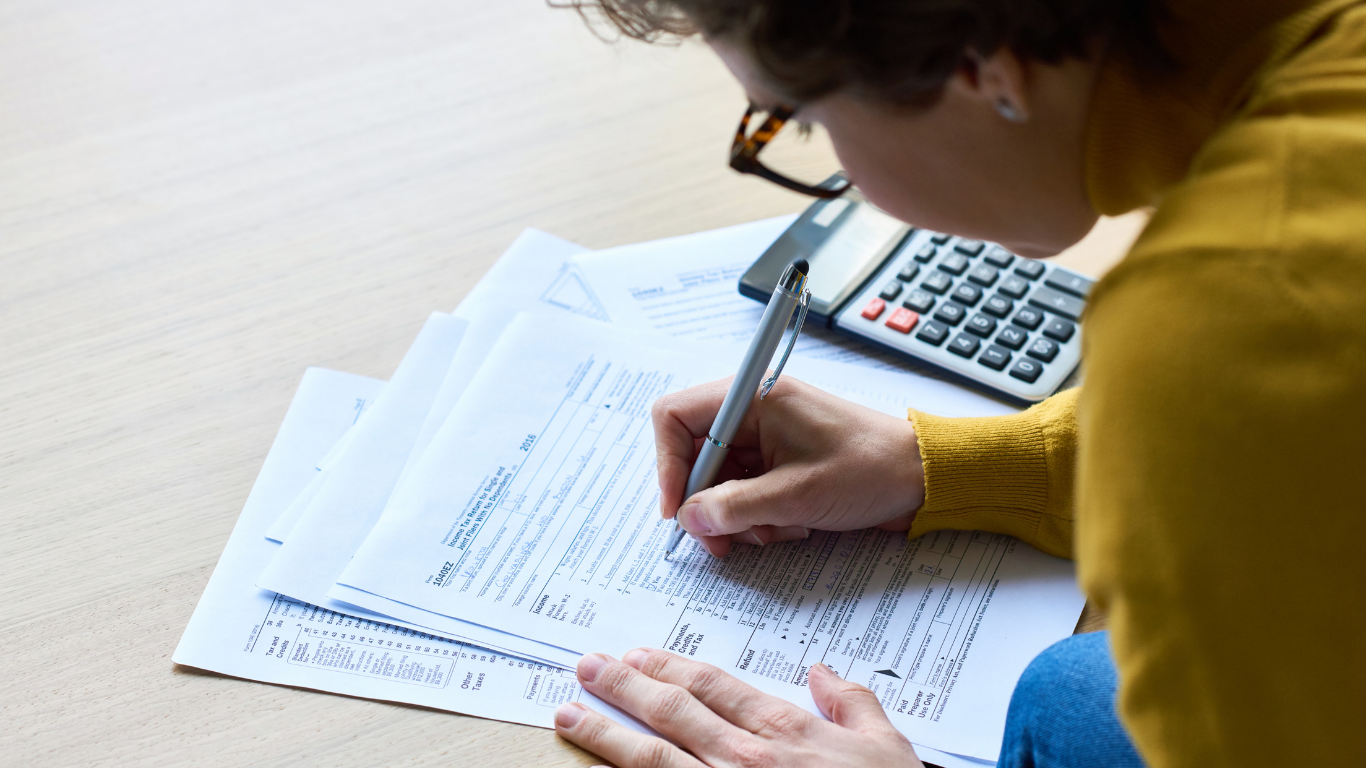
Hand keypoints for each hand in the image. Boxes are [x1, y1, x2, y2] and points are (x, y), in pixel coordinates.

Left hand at [555, 649, 923, 767]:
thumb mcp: (888, 750)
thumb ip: (853, 703)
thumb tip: (825, 672)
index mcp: (784, 731)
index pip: (713, 686)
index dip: (669, 667)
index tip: (638, 655)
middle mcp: (745, 760)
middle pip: (672, 711)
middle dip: (623, 686)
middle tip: (586, 666)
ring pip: (652, 756)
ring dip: (606, 731)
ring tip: (569, 711)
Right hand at [652, 375, 924, 556]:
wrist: (923, 477)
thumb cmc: (869, 469)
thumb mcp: (795, 496)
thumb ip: (734, 507)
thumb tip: (689, 519)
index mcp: (753, 398)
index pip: (675, 417)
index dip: (667, 464)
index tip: (679, 510)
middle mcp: (754, 410)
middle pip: (695, 456)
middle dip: (708, 503)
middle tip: (723, 542)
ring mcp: (768, 436)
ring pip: (721, 480)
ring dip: (738, 515)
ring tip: (775, 531)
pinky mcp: (782, 459)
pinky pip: (747, 490)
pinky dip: (759, 515)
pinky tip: (792, 525)